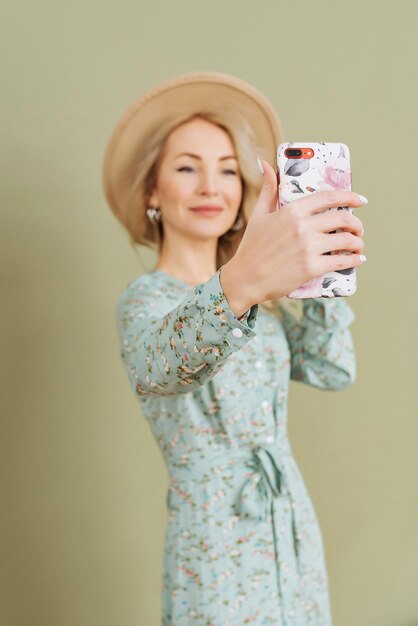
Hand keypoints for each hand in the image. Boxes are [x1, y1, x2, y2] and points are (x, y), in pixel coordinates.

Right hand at [226, 159, 366, 303]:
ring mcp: (308, 247)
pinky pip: (342, 261)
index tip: (361, 201)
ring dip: (358, 243)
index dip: (349, 197)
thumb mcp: (259, 215)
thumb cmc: (251, 247)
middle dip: (356, 224)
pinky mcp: (312, 267)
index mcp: (292, 210)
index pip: (328, 197)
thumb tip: (265, 165)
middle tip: (358, 230)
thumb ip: (268, 190)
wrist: (245, 278)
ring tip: (358, 247)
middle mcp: (303, 226)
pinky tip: (357, 261)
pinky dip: (354, 261)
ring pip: (347, 240)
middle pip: (343, 218)